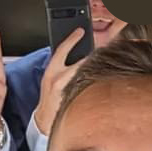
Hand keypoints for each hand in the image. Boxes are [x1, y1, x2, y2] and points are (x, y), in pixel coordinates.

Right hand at [33, 20, 126, 135]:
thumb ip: (60, 66)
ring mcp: (69, 90)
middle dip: (92, 54)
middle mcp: (59, 79)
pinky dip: (97, 81)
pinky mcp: (77, 99)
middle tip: (104, 46)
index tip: (81, 31)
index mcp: (51, 71)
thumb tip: (74, 53)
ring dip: (97, 68)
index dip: (72, 39)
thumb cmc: (48, 98)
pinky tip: (105, 79)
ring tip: (107, 61)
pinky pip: (90, 87)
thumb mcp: (49, 78)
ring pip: (87, 74)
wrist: (44, 120)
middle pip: (81, 61)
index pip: (62, 50)